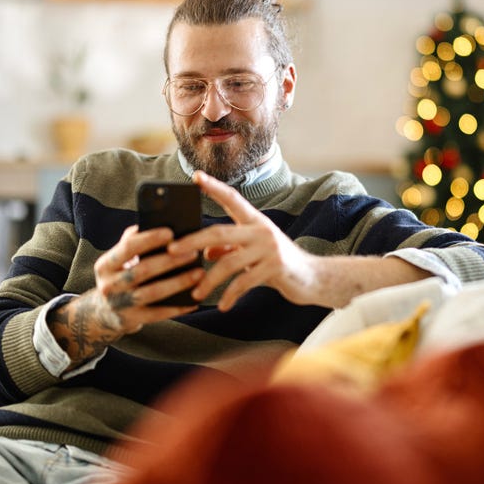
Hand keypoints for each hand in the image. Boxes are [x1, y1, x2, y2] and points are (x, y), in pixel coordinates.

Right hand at [48, 225, 201, 366]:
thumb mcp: (118, 260)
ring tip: (199, 273)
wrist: (103, 313)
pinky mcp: (131, 320)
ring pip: (153, 293)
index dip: (149, 239)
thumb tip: (155, 222)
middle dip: (170, 261)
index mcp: (105, 264)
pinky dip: (178, 307)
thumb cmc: (120, 276)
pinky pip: (158, 314)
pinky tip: (195, 300)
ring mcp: (120, 304)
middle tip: (193, 252)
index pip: (127, 248)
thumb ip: (132, 241)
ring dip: (178, 283)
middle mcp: (109, 285)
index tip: (171, 232)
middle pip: (143, 270)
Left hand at [168, 171, 321, 310]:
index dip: (213, 187)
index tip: (195, 176)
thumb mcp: (253, 252)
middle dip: (192, 242)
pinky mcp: (275, 267)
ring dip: (208, 280)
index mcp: (255, 221)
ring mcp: (269, 248)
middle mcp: (261, 230)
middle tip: (171, 251)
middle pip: (219, 232)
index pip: (232, 198)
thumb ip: (229, 248)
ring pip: (228, 262)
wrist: (312, 278)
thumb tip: (204, 252)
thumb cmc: (278, 263)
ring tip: (196, 293)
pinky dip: (230, 295)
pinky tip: (223, 306)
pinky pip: (244, 282)